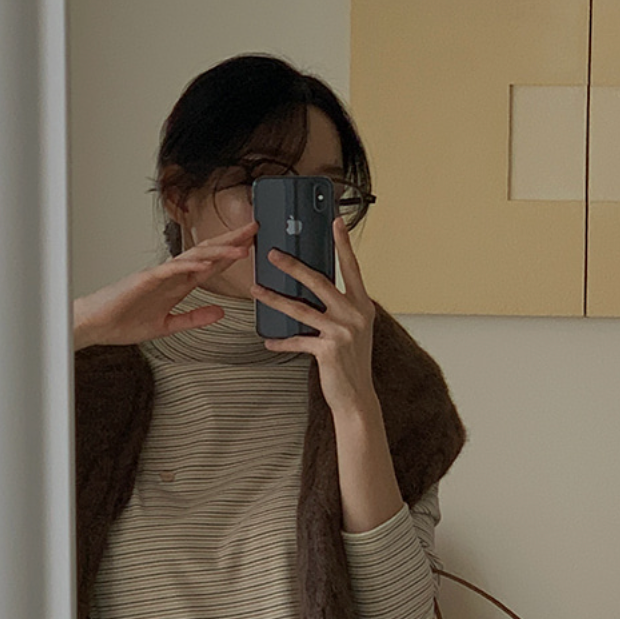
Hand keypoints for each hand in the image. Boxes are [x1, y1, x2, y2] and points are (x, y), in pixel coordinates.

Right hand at [73, 222, 257, 349]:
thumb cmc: (123, 322)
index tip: (251, 244)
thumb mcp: (168, 325)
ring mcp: (158, 275)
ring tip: (240, 248)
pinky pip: (169, 270)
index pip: (210, 265)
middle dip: (230, 241)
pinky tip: (204, 265)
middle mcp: (170, 275)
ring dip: (217, 252)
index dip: (231, 254)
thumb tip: (220, 312)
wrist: (95, 325)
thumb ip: (194, 318)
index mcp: (176, 285)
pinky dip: (187, 266)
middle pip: (206, 253)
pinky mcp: (143, 280)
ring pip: (192, 257)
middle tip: (254, 228)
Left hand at [251, 217, 376, 418]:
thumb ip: (339, 309)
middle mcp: (355, 315)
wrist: (357, 398)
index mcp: (363, 306)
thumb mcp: (353, 331)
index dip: (343, 244)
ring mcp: (342, 332)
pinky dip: (281, 341)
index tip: (334, 221)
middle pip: (319, 281)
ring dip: (274, 298)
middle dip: (292, 265)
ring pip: (300, 309)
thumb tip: (313, 290)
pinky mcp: (328, 350)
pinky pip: (297, 340)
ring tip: (256, 289)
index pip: (352, 268)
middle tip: (271, 253)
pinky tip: (268, 340)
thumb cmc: (351, 364)